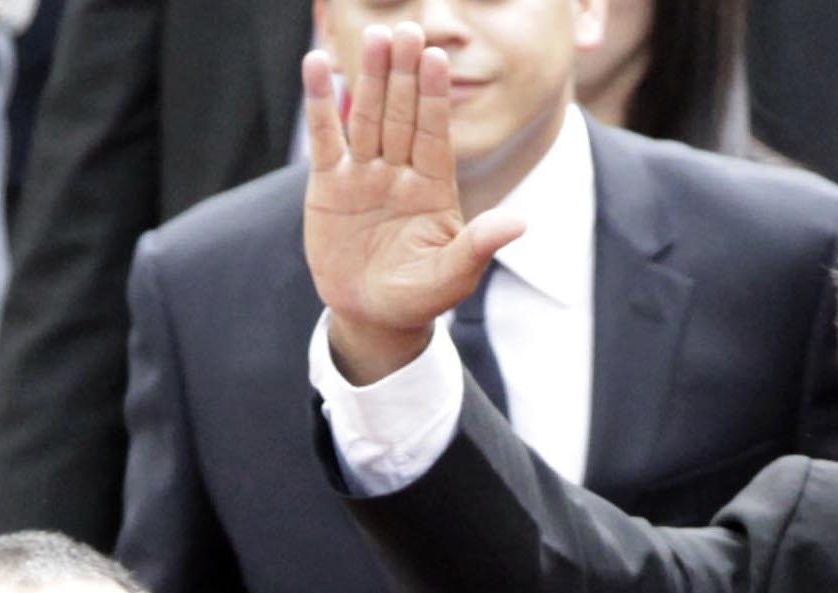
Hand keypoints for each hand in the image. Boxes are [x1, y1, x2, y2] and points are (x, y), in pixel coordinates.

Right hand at [300, 27, 522, 384]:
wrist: (374, 316)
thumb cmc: (420, 297)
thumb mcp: (453, 276)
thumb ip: (479, 245)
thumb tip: (520, 223)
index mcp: (433, 187)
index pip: (435, 133)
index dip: (435, 96)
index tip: (437, 57)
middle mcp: (400, 172)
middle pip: (402, 114)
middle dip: (405, 75)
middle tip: (407, 31)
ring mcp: (364, 174)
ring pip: (368, 116)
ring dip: (372, 78)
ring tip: (376, 36)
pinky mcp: (329, 184)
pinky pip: (326, 136)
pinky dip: (322, 102)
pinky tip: (317, 65)